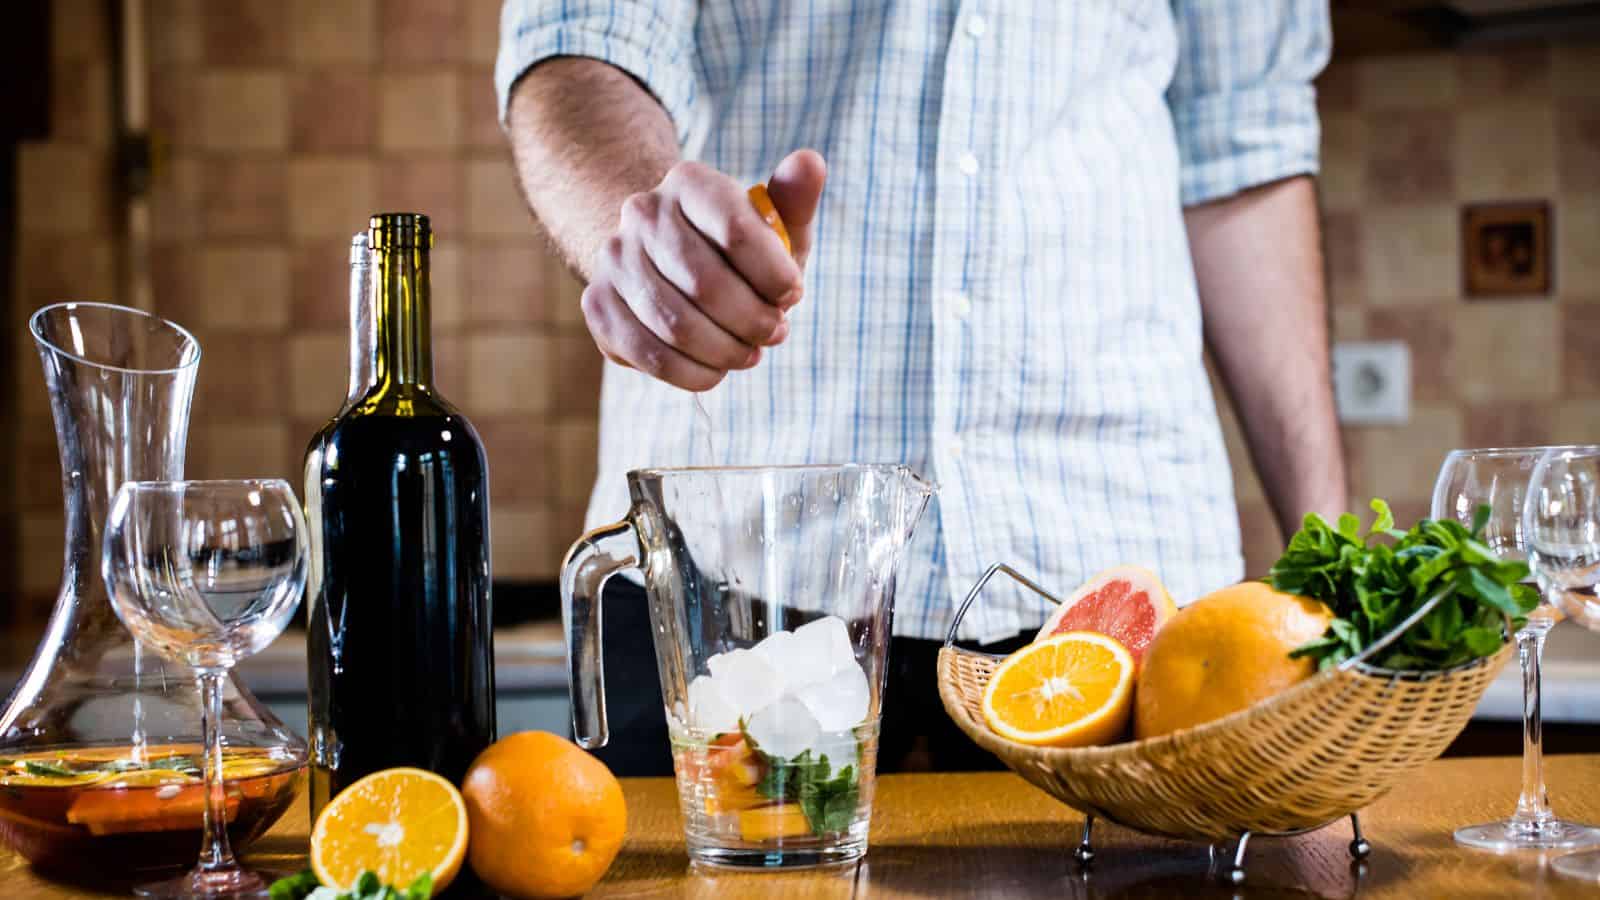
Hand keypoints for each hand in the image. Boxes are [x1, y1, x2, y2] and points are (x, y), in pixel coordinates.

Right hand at [581, 149, 826, 390]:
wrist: (669, 265)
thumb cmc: (738, 251)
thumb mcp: (773, 223)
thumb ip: (794, 197)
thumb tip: (810, 162)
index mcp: (690, 182)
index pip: (737, 232)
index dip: (775, 276)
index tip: (793, 294)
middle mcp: (642, 212)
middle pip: (706, 284)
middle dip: (753, 321)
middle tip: (775, 332)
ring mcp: (614, 259)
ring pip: (676, 325)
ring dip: (726, 351)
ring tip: (749, 352)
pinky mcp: (598, 305)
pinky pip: (649, 355)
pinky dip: (693, 374)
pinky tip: (716, 370)